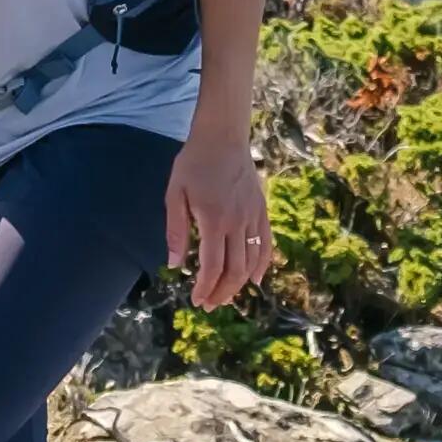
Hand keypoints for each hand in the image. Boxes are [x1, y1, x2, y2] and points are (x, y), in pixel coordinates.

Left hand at [166, 134, 274, 309]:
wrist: (223, 137)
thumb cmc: (194, 164)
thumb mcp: (175, 194)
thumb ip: (176, 231)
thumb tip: (175, 264)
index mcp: (214, 220)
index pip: (213, 266)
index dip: (205, 288)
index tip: (196, 300)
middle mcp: (238, 223)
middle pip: (235, 270)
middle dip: (222, 292)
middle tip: (209, 304)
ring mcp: (253, 217)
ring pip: (253, 262)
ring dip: (240, 284)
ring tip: (225, 295)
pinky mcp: (262, 211)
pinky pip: (266, 244)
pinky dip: (263, 265)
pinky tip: (256, 279)